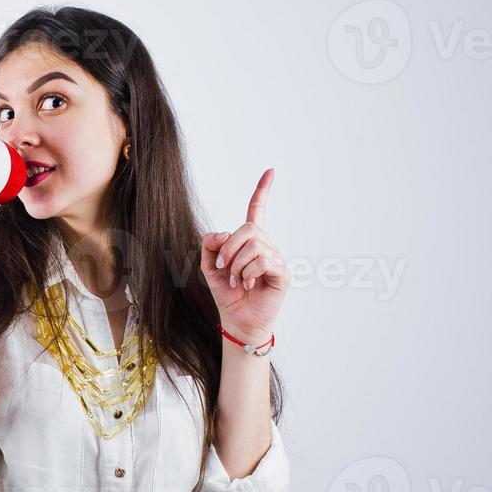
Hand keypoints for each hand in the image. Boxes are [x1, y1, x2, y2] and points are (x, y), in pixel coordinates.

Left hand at [199, 168, 288, 342]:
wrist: (237, 319)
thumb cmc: (226, 293)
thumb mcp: (209, 266)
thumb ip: (210, 245)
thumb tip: (222, 232)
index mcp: (249, 241)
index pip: (257, 211)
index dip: (262, 191)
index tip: (270, 171)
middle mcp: (266, 246)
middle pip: (248, 229)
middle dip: (229, 248)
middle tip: (224, 268)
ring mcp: (276, 258)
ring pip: (254, 246)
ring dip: (237, 266)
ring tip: (238, 281)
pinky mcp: (282, 273)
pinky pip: (263, 261)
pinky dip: (249, 273)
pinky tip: (249, 285)